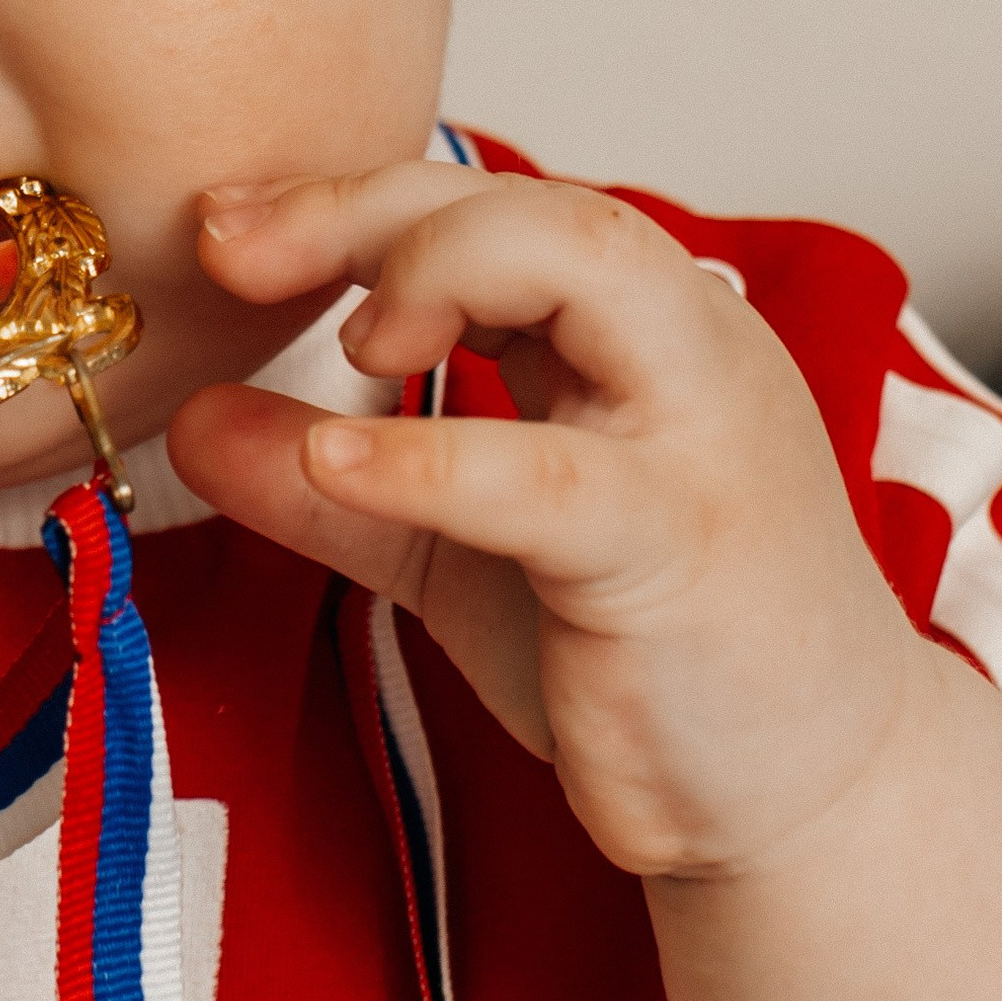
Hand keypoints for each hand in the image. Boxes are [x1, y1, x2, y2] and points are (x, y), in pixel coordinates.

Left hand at [168, 163, 917, 879]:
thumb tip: (190, 422)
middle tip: (234, 250)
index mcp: (639, 333)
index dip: (351, 202)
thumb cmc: (655, 655)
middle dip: (372, 206)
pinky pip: (547, 474)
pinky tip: (330, 454)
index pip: (495, 207)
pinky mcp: (676, 548)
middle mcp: (683, 349)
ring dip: (436, 269)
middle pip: (535, 204)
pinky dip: (427, 452)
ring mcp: (693, 438)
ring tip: (343, 341)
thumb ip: (333, 486)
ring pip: (584, 268)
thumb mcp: (460, 552)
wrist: (812, 798)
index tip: (224, 231)